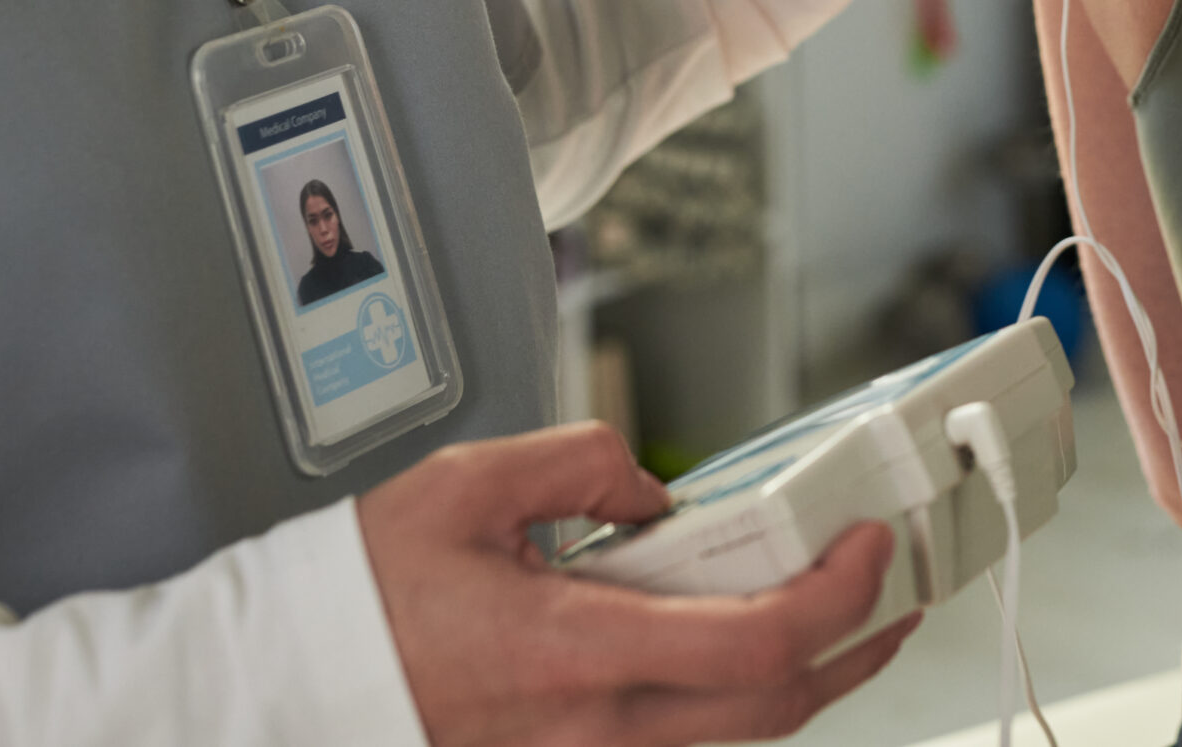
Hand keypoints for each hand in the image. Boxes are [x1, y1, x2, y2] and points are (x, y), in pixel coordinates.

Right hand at [360, 423, 915, 746]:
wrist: (285, 690)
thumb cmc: (361, 597)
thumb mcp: (467, 485)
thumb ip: (579, 463)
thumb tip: (652, 489)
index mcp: (577, 650)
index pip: (758, 643)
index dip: (840, 596)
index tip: (871, 544)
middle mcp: (595, 729)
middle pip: (776, 707)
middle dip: (859, 645)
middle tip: (896, 588)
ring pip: (739, 738)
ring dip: (809, 678)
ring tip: (846, 616)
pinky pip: (686, 746)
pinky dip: (738, 702)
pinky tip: (752, 655)